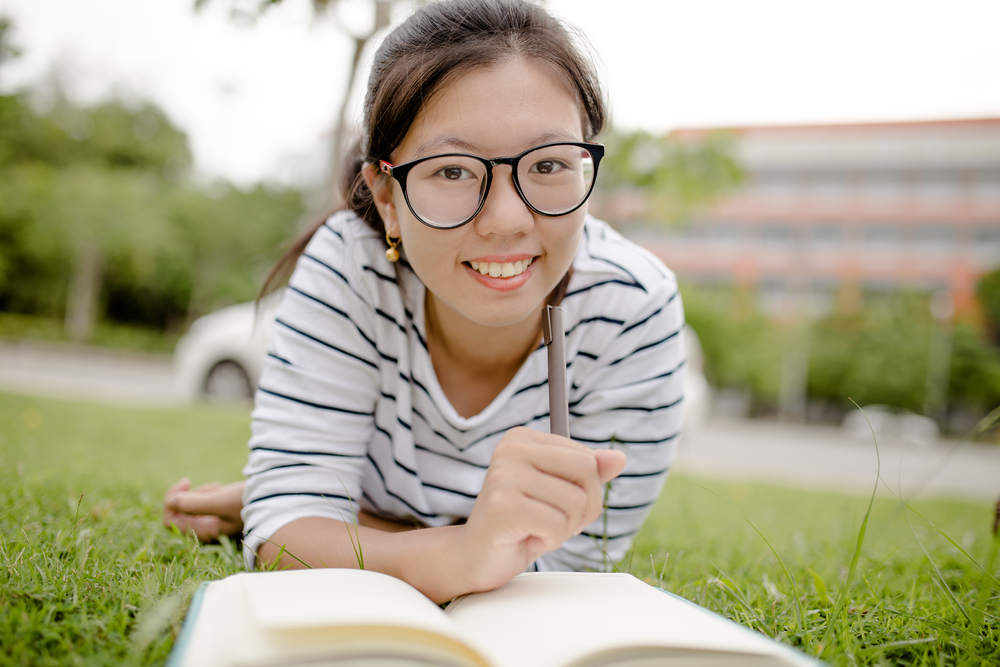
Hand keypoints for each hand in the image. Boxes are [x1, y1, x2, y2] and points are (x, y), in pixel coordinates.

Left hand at [163, 478, 245, 542]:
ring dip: (198, 493)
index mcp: (204, 532)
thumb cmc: (250, 501)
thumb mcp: (221, 500)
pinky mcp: (221, 513)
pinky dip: (207, 493)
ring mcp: (214, 522)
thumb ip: (194, 503)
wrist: (277, 500)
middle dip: (185, 495)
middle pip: (178, 513)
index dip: (170, 502)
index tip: (185, 484)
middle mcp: (206, 530)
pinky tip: (221, 488)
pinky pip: (203, 503)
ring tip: (217, 487)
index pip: (170, 521)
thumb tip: (171, 501)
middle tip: (190, 482)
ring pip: (191, 506)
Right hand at [456, 427, 625, 591]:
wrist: (475, 557)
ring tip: (534, 530)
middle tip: (552, 521)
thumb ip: (587, 474)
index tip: (555, 503)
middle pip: (587, 473)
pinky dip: (549, 541)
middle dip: (583, 509)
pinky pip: (557, 526)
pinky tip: (525, 539)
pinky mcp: (502, 507)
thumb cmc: (520, 524)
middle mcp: (510, 449)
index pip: (587, 458)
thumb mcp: (558, 494)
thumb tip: (619, 458)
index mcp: (523, 438)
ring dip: (563, 529)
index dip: (586, 491)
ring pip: (576, 502)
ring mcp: (504, 477)